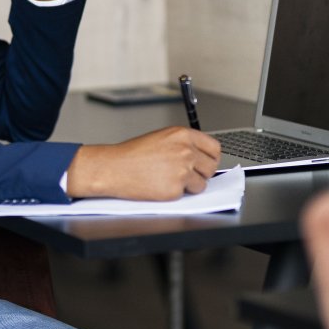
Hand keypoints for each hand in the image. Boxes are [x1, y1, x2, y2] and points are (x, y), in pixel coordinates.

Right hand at [65, 127, 222, 200]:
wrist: (114, 168)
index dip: (210, 157)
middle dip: (201, 172)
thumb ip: (184, 144)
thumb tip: (201, 156)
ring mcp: (182, 170)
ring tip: (169, 178)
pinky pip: (187, 194)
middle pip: (211, 166)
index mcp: (182, 134)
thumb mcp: (162, 138)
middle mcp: (185, 150)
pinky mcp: (176, 188)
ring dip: (190, 185)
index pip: (214, 147)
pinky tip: (161, 185)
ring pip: (202, 183)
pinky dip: (177, 193)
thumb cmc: (132, 154)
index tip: (206, 162)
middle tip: (185, 174)